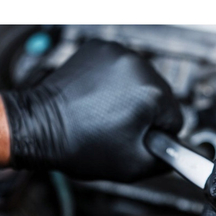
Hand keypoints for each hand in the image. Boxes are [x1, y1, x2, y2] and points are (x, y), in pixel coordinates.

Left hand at [1, 39, 182, 180]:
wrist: (39, 126)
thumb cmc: (78, 144)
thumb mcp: (132, 166)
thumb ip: (165, 160)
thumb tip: (176, 151)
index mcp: (150, 93)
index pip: (175, 118)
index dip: (155, 135)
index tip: (136, 138)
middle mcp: (136, 66)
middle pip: (160, 97)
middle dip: (143, 114)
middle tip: (118, 127)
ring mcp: (117, 54)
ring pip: (142, 82)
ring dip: (130, 97)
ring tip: (105, 112)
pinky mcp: (100, 48)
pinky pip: (121, 69)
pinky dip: (114, 83)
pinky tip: (98, 97)